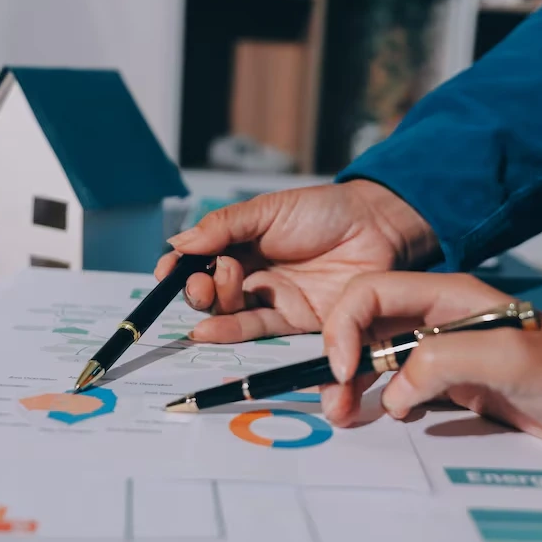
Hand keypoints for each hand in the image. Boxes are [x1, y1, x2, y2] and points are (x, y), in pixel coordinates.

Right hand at [155, 180, 437, 343]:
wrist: (376, 227)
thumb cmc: (324, 211)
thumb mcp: (268, 210)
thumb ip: (223, 226)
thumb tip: (178, 243)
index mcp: (242, 244)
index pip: (201, 260)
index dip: (180, 268)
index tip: (165, 272)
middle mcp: (253, 274)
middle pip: (211, 290)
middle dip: (196, 287)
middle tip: (204, 277)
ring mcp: (273, 299)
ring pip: (230, 311)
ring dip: (211, 306)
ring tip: (211, 289)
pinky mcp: (296, 322)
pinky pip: (257, 330)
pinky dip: (228, 331)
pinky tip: (207, 329)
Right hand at [322, 272, 541, 451]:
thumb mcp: (511, 359)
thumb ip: (446, 361)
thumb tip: (398, 388)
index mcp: (448, 296)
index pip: (371, 293)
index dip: (344, 327)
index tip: (344, 369)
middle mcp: (440, 319)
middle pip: (365, 326)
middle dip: (339, 359)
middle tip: (336, 401)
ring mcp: (447, 352)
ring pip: (379, 359)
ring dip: (355, 383)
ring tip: (346, 412)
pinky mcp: (455, 383)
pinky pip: (402, 387)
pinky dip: (381, 401)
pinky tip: (383, 416)